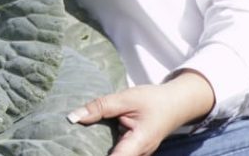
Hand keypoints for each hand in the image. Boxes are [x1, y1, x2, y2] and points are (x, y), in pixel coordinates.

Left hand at [66, 70, 215, 155]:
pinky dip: (104, 147)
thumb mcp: (126, 98)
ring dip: (97, 149)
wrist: (176, 104)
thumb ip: (100, 107)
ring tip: (76, 143)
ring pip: (114, 155)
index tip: (79, 153)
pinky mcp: (134, 151)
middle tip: (71, 146)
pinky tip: (89, 139)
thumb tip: (73, 117)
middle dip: (93, 152)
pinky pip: (117, 153)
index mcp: (138, 143)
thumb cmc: (153, 100)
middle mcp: (139, 154)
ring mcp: (137, 154)